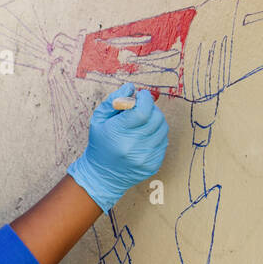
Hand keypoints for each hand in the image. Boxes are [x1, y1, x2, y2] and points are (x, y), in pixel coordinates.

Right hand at [67, 83, 168, 212]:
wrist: (102, 176)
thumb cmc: (100, 144)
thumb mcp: (99, 119)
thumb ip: (114, 100)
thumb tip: (132, 88)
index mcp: (118, 133)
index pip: (143, 110)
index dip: (145, 99)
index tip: (141, 96)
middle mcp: (133, 147)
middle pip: (156, 117)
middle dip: (151, 108)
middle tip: (142, 109)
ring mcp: (145, 158)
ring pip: (163, 129)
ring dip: (155, 122)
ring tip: (143, 124)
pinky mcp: (153, 165)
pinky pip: (163, 142)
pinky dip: (156, 136)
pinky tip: (144, 138)